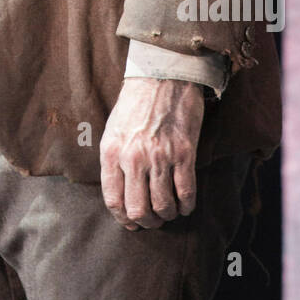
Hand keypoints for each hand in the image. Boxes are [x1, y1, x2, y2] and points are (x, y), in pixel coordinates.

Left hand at [100, 77, 203, 230]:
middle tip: (153, 220)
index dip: (124, 219)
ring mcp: (160, 156)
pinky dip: (186, 205)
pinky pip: (186, 193)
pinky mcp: (184, 153)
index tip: (132, 223)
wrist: (162, 77)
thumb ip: (114, 163)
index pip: (114, 201)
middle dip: (147, 222)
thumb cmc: (135, 105)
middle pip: (139, 210)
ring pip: (163, 206)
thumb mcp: (113, 131)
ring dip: (167, 215)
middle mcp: (134, 158)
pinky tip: (185, 205)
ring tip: (169, 212)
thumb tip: (120, 197)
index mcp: (112, 153)